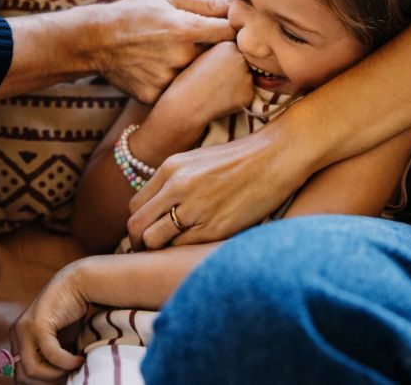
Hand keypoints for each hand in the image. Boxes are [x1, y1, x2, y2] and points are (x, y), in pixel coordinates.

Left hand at [10, 260, 86, 382]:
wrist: (78, 282)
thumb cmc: (70, 313)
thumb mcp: (57, 341)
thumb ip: (50, 359)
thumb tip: (54, 383)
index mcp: (17, 338)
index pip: (19, 374)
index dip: (39, 383)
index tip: (60, 380)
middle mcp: (16, 334)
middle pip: (22, 376)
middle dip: (46, 382)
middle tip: (67, 376)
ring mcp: (24, 329)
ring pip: (32, 370)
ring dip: (56, 375)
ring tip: (74, 367)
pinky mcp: (38, 324)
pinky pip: (50, 355)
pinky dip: (66, 362)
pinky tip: (79, 359)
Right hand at [90, 0, 233, 103]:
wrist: (97, 40)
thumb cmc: (136, 12)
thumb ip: (206, 2)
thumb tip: (238, 2)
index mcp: (186, 28)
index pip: (230, 33)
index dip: (234, 32)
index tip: (229, 30)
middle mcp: (180, 57)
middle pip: (218, 60)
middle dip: (216, 53)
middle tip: (200, 45)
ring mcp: (167, 79)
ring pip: (198, 79)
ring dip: (196, 70)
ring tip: (176, 57)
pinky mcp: (155, 96)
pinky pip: (178, 93)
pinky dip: (176, 84)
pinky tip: (161, 71)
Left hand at [127, 115, 302, 249]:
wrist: (274, 156)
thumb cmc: (240, 160)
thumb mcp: (198, 161)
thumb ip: (174, 182)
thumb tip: (158, 210)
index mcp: (171, 168)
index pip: (136, 206)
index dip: (139, 224)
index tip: (148, 234)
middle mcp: (176, 187)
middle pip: (137, 225)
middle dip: (139, 242)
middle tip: (150, 252)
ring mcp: (194, 207)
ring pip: (154, 240)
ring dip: (159, 250)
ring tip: (171, 253)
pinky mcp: (213, 227)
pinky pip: (182, 247)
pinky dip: (183, 251)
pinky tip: (196, 247)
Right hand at [155, 42, 254, 129]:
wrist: (185, 104)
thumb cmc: (189, 80)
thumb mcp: (203, 56)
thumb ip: (221, 53)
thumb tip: (237, 53)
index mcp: (228, 45)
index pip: (236, 52)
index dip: (225, 63)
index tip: (212, 70)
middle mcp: (240, 59)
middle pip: (244, 65)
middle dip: (234, 73)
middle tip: (215, 81)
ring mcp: (246, 77)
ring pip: (247, 80)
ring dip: (237, 85)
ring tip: (217, 91)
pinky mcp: (248, 95)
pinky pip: (247, 95)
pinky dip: (238, 99)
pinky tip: (222, 100)